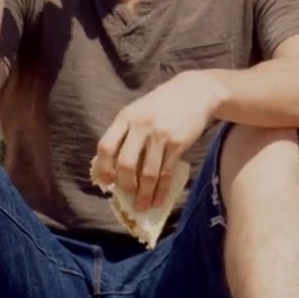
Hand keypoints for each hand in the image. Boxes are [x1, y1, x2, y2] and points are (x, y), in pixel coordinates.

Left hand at [93, 71, 222, 212]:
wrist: (196, 91)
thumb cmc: (163, 104)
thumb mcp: (139, 110)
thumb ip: (126, 132)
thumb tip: (113, 166)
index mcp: (126, 117)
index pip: (106, 146)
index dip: (102, 168)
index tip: (105, 182)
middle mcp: (140, 125)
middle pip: (125, 163)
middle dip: (125, 185)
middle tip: (127, 195)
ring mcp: (160, 134)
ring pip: (147, 172)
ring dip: (144, 194)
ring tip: (143, 206)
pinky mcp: (178, 143)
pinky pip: (167, 172)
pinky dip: (162, 190)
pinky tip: (160, 199)